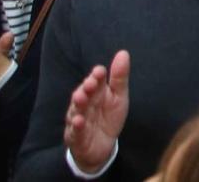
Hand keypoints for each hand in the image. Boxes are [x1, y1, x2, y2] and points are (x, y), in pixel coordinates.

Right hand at [62, 50, 129, 175]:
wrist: (102, 146)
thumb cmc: (109, 117)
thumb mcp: (119, 97)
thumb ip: (119, 77)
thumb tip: (123, 53)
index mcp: (95, 93)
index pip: (95, 81)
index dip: (96, 76)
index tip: (100, 71)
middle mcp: (84, 105)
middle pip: (83, 94)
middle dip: (85, 88)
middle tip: (90, 83)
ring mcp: (78, 121)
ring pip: (75, 111)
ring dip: (77, 104)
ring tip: (80, 97)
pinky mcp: (76, 137)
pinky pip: (75, 131)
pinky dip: (76, 126)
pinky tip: (78, 121)